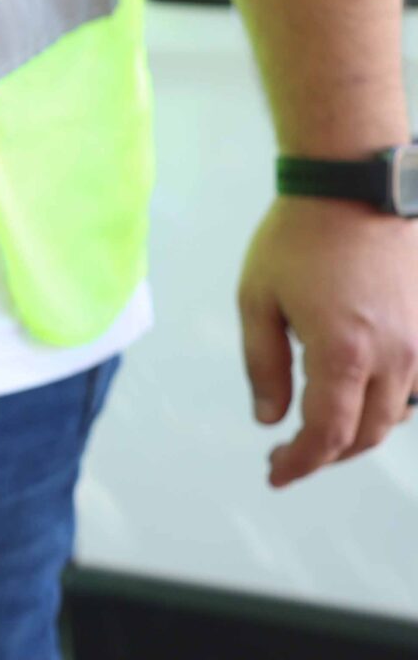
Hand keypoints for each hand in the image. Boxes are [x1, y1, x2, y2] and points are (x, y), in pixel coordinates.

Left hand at [238, 197, 417, 486]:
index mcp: (344, 352)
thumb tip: (270, 419)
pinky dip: (383, 405)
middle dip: (325, 455)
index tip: (275, 474)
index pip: (327, 435)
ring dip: (356, 433)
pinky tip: (352, 399)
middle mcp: (394, 355)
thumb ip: (262, 366)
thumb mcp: (257, 299)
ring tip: (315, 433)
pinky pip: (414, 386)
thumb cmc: (297, 237)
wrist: (357, 185)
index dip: (301, 464)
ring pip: (395, 415)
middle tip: (287, 457)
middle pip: (366, 434)